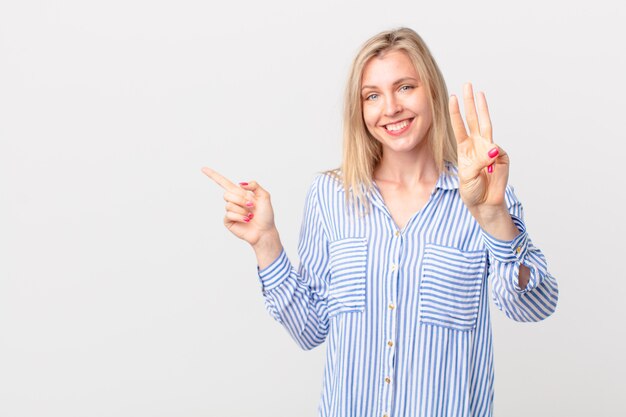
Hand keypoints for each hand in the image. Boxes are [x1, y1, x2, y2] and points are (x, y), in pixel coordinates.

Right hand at [202, 167, 276, 247]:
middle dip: (241, 199)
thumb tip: (240, 184)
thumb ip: (255, 185)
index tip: (203, 168)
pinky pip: (229, 214)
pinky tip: (246, 220)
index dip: (213, 175)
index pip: (224, 182)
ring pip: (229, 204)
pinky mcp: (228, 221)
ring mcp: (230, 211)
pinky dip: (239, 216)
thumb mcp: (265, 196)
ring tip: (250, 215)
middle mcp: (233, 201)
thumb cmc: (266, 215)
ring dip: (242, 209)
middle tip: (251, 206)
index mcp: (240, 193)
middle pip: (227, 193)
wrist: (265, 231)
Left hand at [449, 83, 509, 211]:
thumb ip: (478, 162)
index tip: (452, 97)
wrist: (485, 203)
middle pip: (473, 119)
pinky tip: (490, 169)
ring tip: (479, 93)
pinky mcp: (502, 156)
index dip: (456, 112)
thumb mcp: (467, 176)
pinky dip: (492, 159)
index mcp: (465, 148)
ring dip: (483, 109)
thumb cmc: (472, 190)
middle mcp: (477, 145)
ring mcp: (490, 149)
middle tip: (468, 85)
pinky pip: (496, 152)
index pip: (459, 126)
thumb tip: (493, 149)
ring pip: (486, 125)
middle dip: (470, 102)